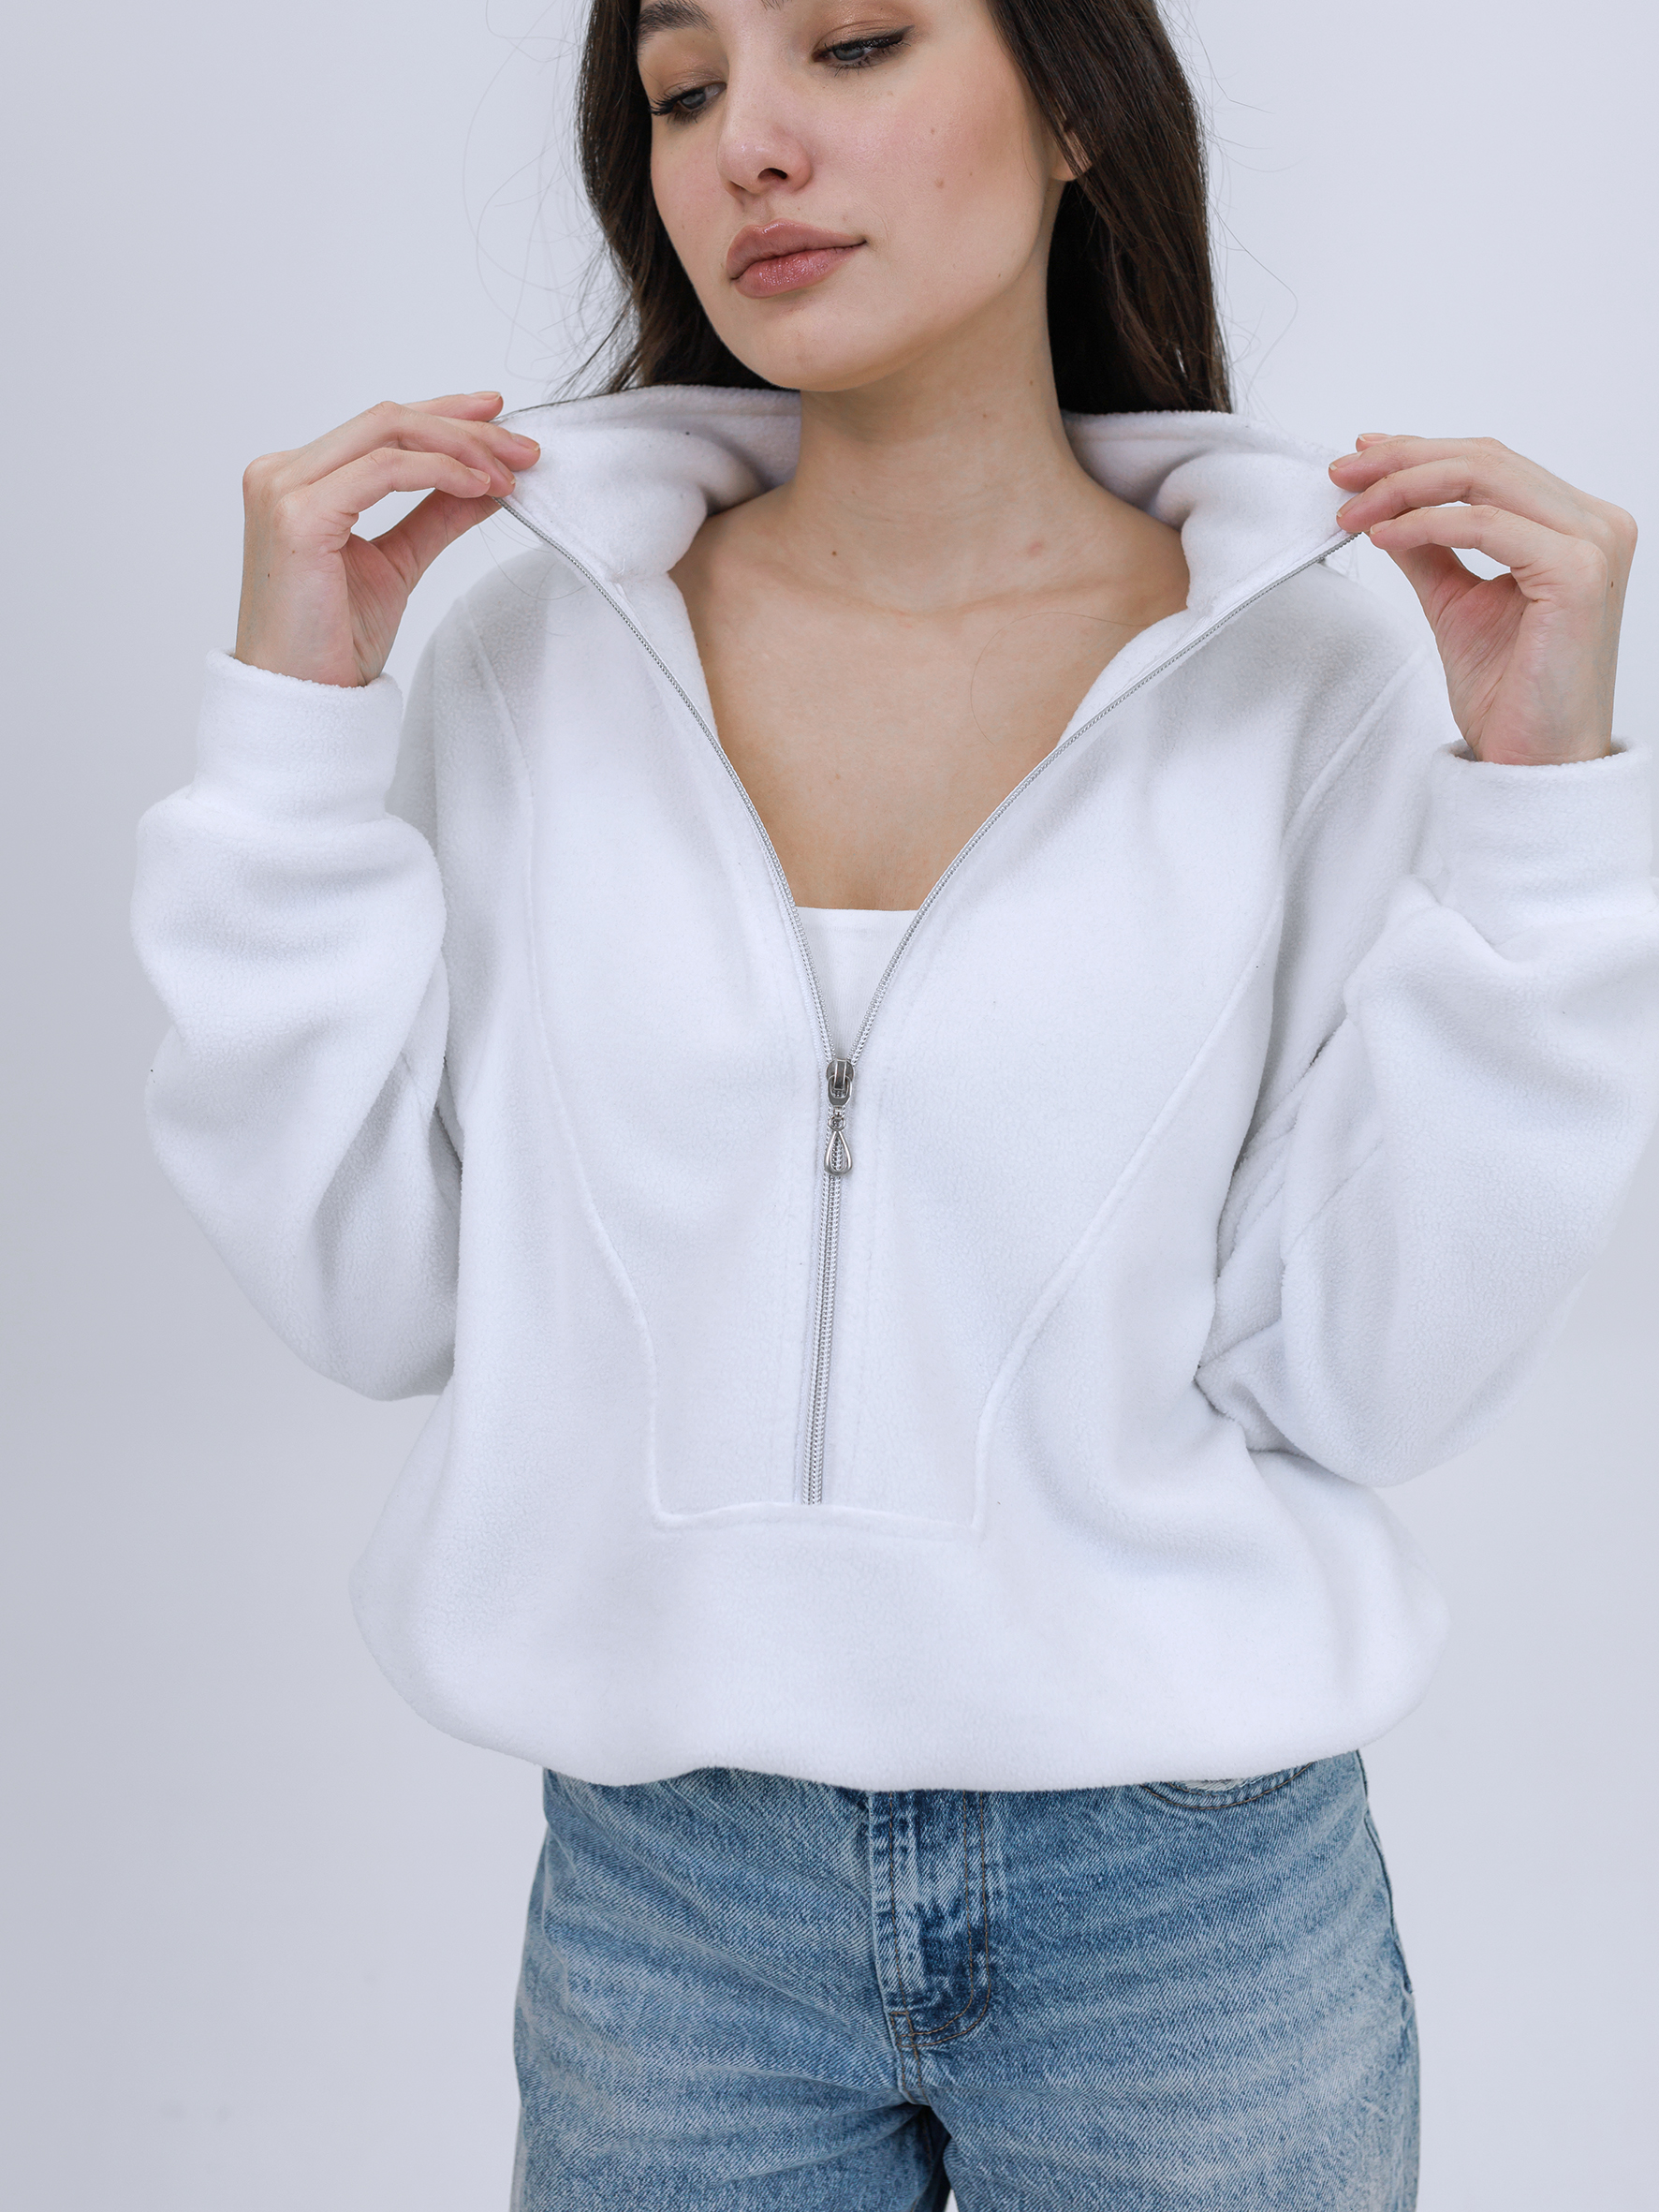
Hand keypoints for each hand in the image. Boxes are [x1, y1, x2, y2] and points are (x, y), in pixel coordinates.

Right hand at [234, 393, 540, 687]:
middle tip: (523, 447)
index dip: (445, 415)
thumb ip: (436, 516)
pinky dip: (439, 472)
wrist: (302, 700)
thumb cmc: (332, 643)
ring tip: (509, 476)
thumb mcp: (399, 564)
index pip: (381, 427)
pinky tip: (478, 488)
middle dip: (465, 428)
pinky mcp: (298, 514)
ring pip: (388, 432)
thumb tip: (488, 484)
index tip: (500, 418)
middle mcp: (283, 473)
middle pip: (388, 420)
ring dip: (461, 448)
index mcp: (299, 479)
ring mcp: (284, 488)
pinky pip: (384, 470)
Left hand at [1328, 434, 1635, 765]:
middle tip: (1342, 475)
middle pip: (1486, 459)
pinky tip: (1383, 537)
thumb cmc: (1511, 696)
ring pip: (1484, 478)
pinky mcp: (1577, 571)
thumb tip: (1387, 509)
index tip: (1360, 459)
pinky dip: (1426, 524)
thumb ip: (1430, 550)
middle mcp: (1594, 523)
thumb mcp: (1456, 604)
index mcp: (1575, 525)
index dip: (1420, 453)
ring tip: (1352, 510)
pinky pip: (1486, 525)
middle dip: (1402, 460)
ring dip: (1405, 487)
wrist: (1535, 760)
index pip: (1491, 465)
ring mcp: (1592, 543)